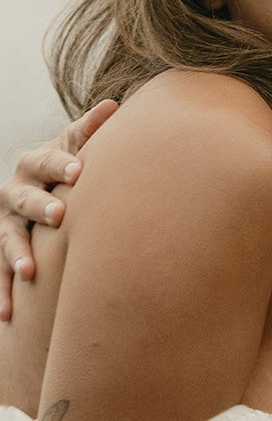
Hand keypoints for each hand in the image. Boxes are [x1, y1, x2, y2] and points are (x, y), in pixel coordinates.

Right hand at [0, 100, 117, 317]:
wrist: (41, 189)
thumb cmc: (68, 167)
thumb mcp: (75, 147)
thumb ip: (89, 131)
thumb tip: (112, 105)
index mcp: (36, 164)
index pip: (46, 160)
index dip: (60, 163)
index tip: (78, 171)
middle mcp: (16, 191)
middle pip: (24, 197)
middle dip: (40, 206)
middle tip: (60, 215)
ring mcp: (7, 222)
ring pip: (8, 237)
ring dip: (17, 253)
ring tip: (30, 272)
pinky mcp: (3, 250)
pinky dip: (3, 292)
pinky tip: (8, 314)